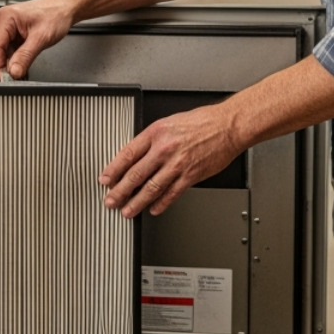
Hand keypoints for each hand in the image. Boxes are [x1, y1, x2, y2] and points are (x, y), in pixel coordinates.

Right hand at [0, 0, 76, 78]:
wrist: (66, 8)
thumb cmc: (56, 14)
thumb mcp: (41, 38)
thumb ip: (25, 56)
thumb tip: (14, 71)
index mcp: (6, 17)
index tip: (3, 79)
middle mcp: (4, 21)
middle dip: (4, 66)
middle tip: (12, 80)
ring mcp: (9, 27)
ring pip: (4, 52)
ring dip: (10, 64)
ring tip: (20, 73)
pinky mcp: (15, 33)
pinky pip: (11, 50)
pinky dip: (16, 60)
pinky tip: (22, 66)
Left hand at [100, 105, 241, 217]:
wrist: (228, 126)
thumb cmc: (203, 121)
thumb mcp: (170, 122)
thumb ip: (152, 139)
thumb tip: (137, 155)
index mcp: (156, 132)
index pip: (127, 154)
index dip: (113, 170)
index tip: (105, 180)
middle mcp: (164, 149)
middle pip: (135, 174)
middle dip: (120, 191)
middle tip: (110, 201)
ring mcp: (177, 164)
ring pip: (151, 188)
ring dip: (137, 202)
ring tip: (128, 211)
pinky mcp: (191, 176)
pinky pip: (171, 194)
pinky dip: (161, 204)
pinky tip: (154, 209)